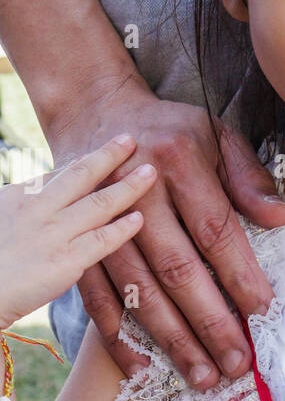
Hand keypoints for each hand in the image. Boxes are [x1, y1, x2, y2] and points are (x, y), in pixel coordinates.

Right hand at [0, 135, 153, 330]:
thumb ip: (18, 209)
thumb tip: (38, 201)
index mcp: (17, 196)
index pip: (57, 175)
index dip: (84, 163)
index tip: (105, 153)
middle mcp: (37, 208)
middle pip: (80, 174)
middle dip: (108, 155)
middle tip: (130, 139)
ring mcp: (54, 233)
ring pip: (99, 203)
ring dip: (127, 186)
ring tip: (150, 172)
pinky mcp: (66, 261)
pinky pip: (102, 240)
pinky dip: (123, 228)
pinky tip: (140, 218)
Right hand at [48, 88, 284, 387]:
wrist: (96, 113)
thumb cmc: (171, 132)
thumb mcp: (217, 135)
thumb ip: (250, 178)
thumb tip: (283, 220)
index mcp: (180, 164)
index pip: (217, 231)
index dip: (240, 276)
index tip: (264, 315)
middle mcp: (139, 195)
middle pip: (178, 269)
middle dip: (210, 322)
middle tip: (236, 363)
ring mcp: (104, 223)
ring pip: (139, 290)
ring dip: (171, 338)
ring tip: (201, 375)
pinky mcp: (81, 244)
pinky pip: (97, 298)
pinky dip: (118, 336)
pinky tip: (142, 367)